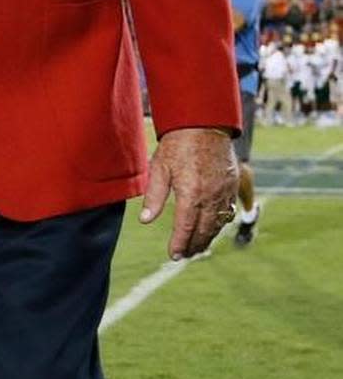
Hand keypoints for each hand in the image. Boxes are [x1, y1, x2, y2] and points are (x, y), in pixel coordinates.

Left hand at [140, 127, 237, 259]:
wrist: (204, 123)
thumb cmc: (178, 144)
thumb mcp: (159, 168)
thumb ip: (154, 197)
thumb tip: (145, 220)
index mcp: (191, 194)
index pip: (185, 227)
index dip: (179, 244)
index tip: (174, 255)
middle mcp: (210, 196)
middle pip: (204, 230)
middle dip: (194, 245)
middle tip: (185, 255)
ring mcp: (224, 190)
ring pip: (218, 223)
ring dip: (208, 237)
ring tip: (198, 247)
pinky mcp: (232, 184)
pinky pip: (228, 210)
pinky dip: (220, 223)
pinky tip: (212, 227)